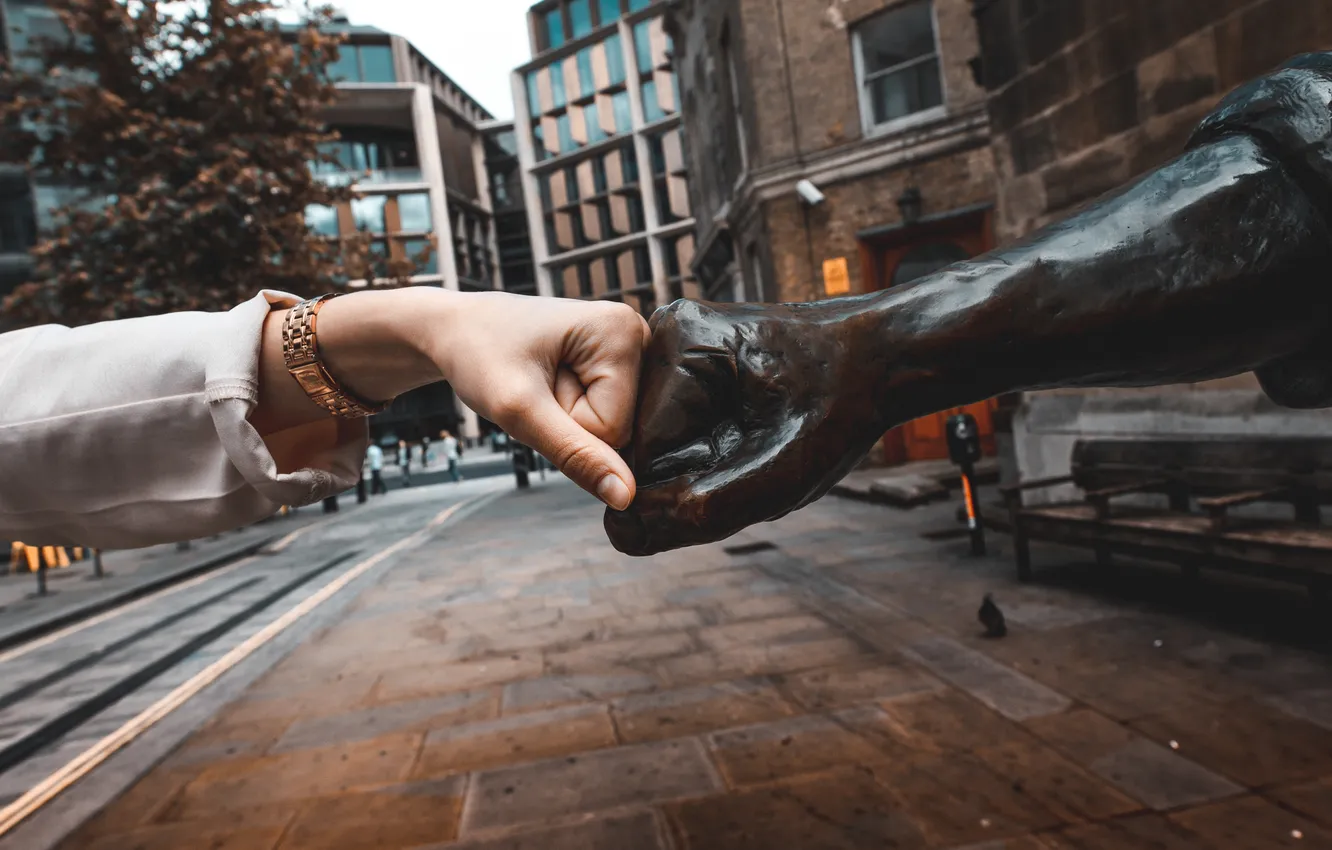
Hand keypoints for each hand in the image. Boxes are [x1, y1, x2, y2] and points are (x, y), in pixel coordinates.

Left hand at [424, 291, 650, 509]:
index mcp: (624, 331)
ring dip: (571, 418)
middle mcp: (638, 335)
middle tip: (538, 386)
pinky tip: (555, 382)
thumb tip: (626, 496)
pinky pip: (608, 416)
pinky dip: (574, 412)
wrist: (458, 328)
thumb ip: (575, 454)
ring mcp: (631, 350)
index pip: (616, 429)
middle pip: (623, 428)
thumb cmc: (480, 353)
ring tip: (543, 381)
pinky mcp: (620, 363)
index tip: (537, 387)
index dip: (567, 423)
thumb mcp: (519, 410)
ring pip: (614, 427)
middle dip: (572, 421)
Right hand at [603, 299, 886, 555]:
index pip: (640, 452)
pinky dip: (706, 448)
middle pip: (643, 445)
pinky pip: (673, 426)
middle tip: (756, 466)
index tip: (747, 480)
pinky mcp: (685, 359)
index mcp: (679, 343)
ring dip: (699, 465)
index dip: (688, 489)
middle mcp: (664, 332)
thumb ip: (698, 511)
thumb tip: (621, 535)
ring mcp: (673, 343)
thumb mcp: (780, 474)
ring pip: (656, 440)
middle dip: (693, 474)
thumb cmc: (841, 405)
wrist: (881, 357)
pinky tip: (746, 440)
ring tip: (755, 451)